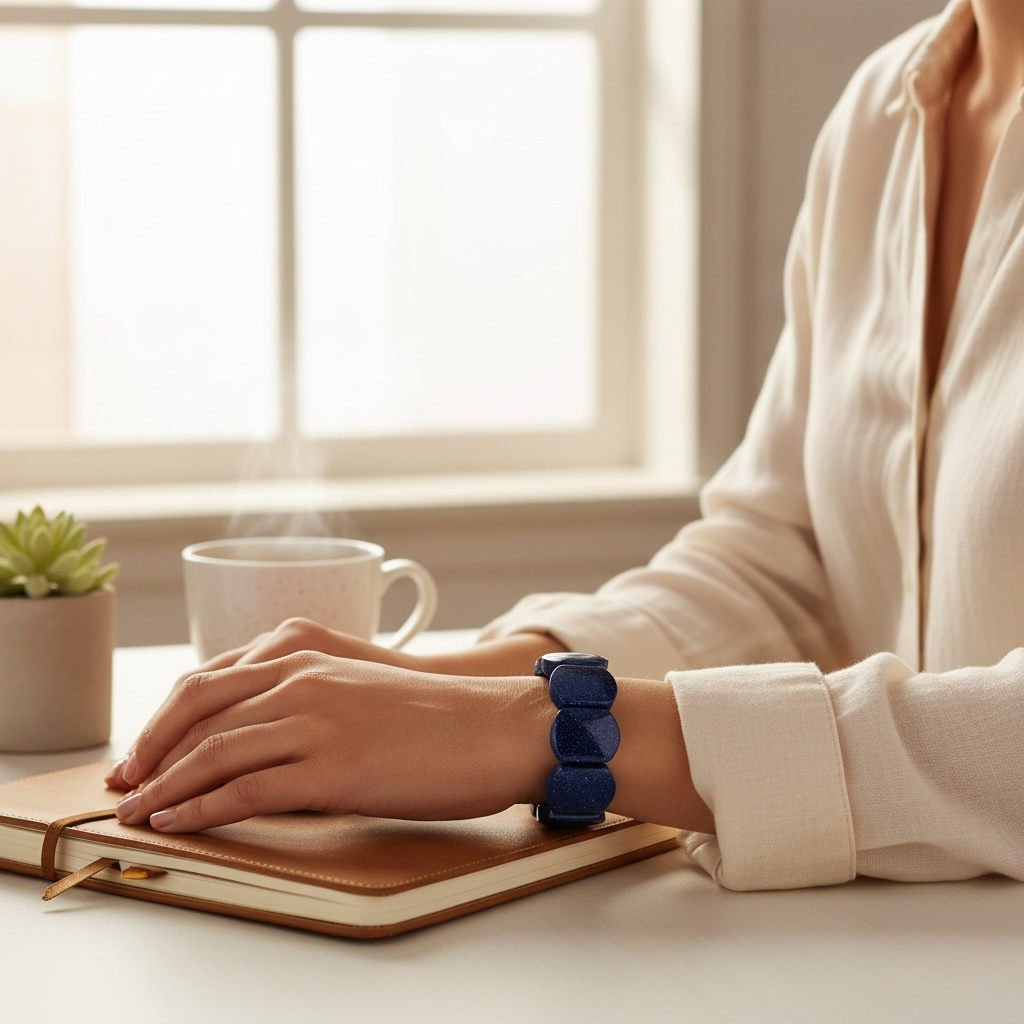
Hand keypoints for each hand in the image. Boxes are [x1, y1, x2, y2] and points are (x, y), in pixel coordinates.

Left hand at [105, 622, 560, 792]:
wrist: (493, 727)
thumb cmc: (435, 714)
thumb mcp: (359, 687)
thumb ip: (307, 698)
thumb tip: (260, 740)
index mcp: (305, 652)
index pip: (208, 681)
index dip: (165, 719)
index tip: (143, 750)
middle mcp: (300, 678)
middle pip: (196, 711)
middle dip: (150, 751)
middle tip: (124, 785)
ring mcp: (313, 721)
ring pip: (211, 752)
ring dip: (164, 787)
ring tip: (137, 813)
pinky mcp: (330, 768)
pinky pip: (244, 792)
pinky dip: (200, 810)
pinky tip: (178, 823)